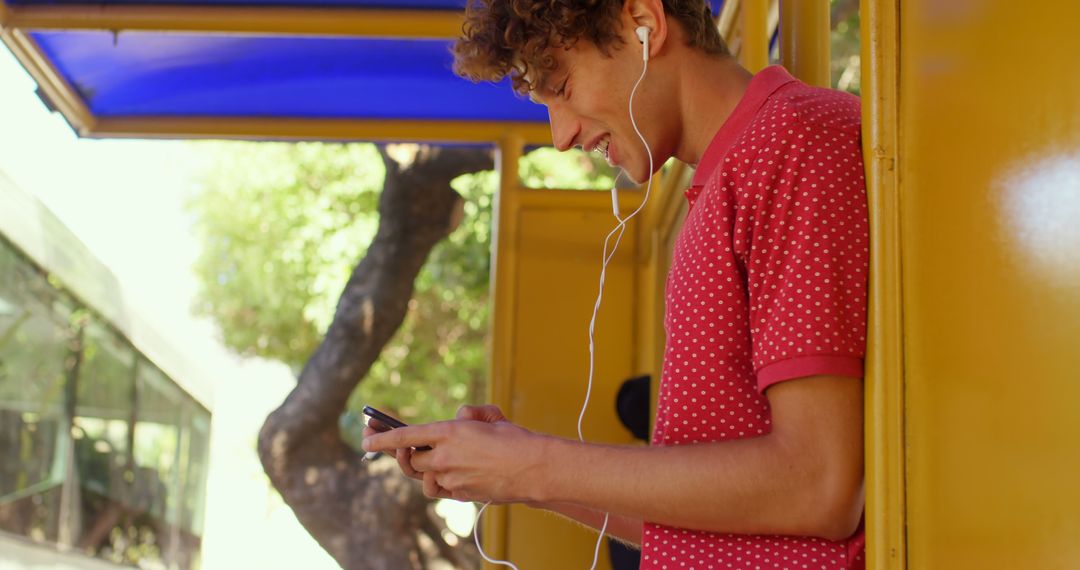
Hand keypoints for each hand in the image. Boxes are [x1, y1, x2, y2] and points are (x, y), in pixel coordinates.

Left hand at [362, 405, 548, 502]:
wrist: (533, 468)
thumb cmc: (514, 439)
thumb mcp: (489, 417)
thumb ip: (467, 415)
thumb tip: (458, 418)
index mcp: (449, 431)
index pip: (405, 435)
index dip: (382, 438)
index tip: (365, 438)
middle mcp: (445, 456)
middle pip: (412, 460)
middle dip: (407, 457)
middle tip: (408, 451)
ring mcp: (451, 478)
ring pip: (426, 477)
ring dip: (430, 470)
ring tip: (446, 462)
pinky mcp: (460, 494)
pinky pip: (441, 489)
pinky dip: (443, 482)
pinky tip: (458, 474)